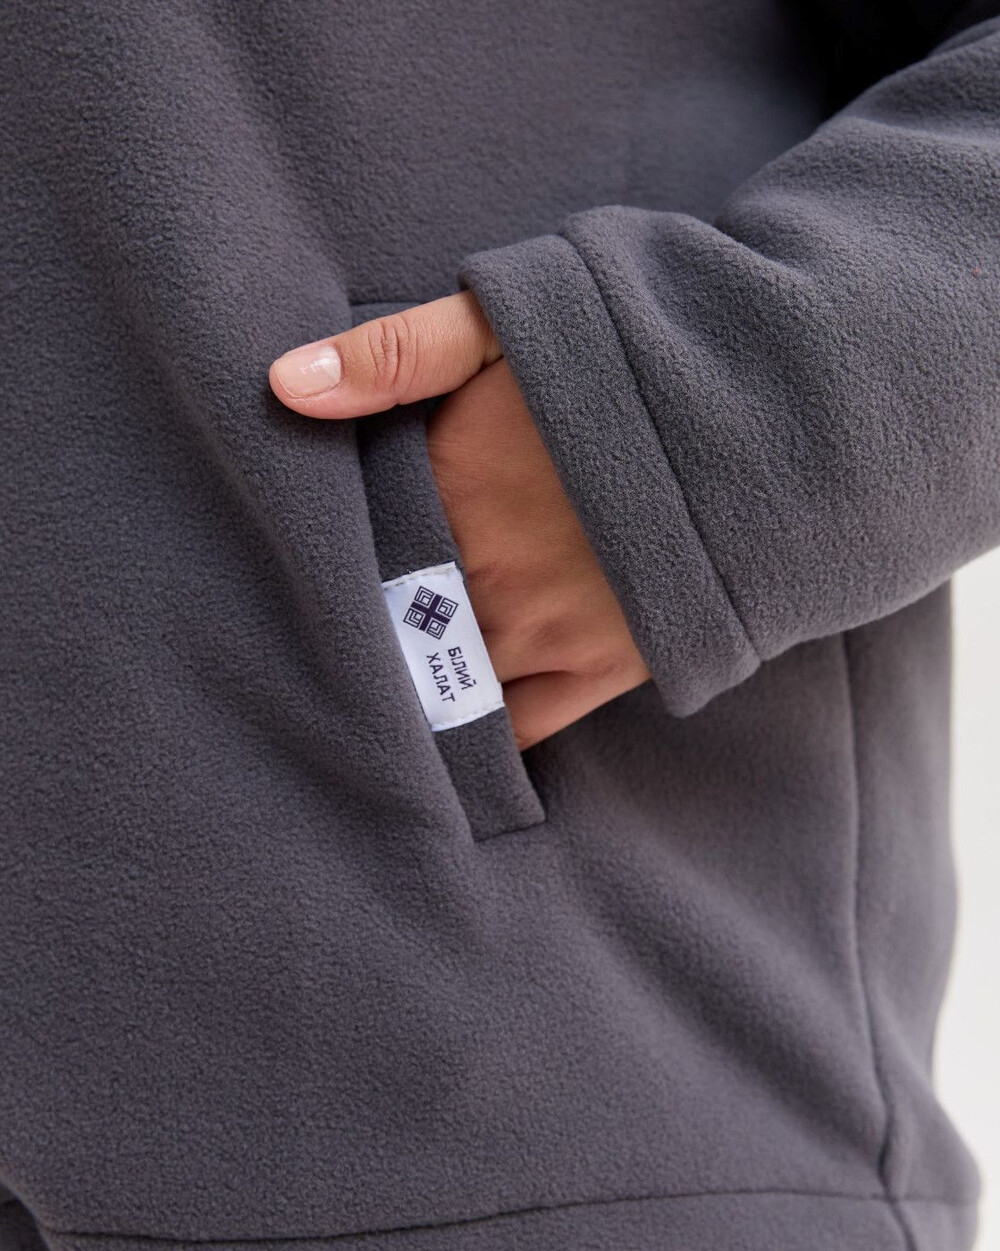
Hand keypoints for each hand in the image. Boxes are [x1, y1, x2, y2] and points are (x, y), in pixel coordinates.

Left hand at [269, 292, 649, 747]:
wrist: (776, 417)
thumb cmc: (638, 357)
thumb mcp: (512, 321)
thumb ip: (399, 350)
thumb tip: (284, 384)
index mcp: (453, 487)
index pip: (356, 547)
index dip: (329, 560)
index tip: (302, 568)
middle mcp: (487, 573)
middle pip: (389, 623)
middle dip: (359, 630)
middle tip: (318, 642)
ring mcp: (545, 630)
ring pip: (443, 682)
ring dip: (409, 684)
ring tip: (372, 691)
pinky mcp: (603, 669)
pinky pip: (518, 727)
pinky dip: (480, 732)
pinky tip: (451, 730)